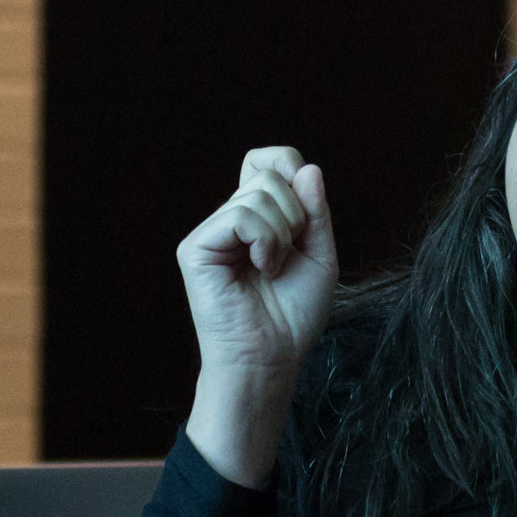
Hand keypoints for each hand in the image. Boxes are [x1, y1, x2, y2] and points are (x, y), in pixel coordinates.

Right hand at [178, 147, 338, 485]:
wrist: (273, 356)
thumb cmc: (294, 313)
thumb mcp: (320, 254)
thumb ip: (315, 210)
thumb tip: (307, 168)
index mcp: (255, 216)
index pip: (265, 161)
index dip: (287, 164)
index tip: (305, 203)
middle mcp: (228, 219)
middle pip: (269, 175)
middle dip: (296, 214)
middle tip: (288, 255)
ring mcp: (210, 232)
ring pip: (258, 194)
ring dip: (282, 234)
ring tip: (272, 267)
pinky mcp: (196, 248)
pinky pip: (240, 216)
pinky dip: (264, 241)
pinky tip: (261, 268)